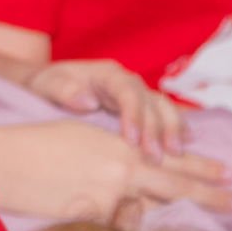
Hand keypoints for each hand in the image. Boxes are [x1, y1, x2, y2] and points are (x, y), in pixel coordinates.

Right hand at [0, 120, 231, 224]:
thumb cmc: (32, 147)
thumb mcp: (82, 142)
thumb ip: (116, 166)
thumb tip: (138, 192)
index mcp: (120, 147)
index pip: (173, 158)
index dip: (206, 166)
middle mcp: (122, 169)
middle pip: (177, 184)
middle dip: (214, 193)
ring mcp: (108, 195)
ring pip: (137, 213)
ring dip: (130, 214)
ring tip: (131, 208)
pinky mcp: (90, 217)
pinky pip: (106, 229)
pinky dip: (99, 224)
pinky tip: (78, 216)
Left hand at [22, 58, 185, 157]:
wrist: (46, 86)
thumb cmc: (46, 86)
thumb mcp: (47, 85)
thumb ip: (63, 90)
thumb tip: (88, 101)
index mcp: (106, 74)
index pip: (127, 92)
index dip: (134, 115)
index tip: (132, 140)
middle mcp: (126, 81)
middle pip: (150, 101)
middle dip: (157, 129)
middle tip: (158, 156)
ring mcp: (135, 94)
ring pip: (162, 107)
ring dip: (171, 130)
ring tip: (177, 154)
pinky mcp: (138, 107)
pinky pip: (162, 115)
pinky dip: (175, 127)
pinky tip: (185, 144)